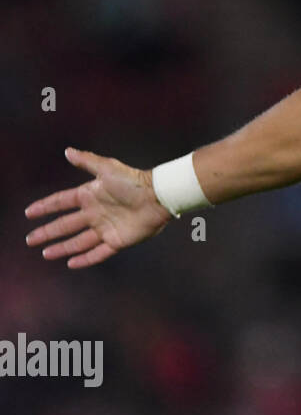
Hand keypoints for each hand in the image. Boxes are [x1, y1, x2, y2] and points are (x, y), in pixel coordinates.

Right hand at [25, 147, 172, 267]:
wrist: (158, 196)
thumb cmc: (134, 181)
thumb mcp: (107, 168)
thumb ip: (87, 161)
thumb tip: (68, 151)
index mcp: (90, 196)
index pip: (61, 202)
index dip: (45, 207)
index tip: (29, 213)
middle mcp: (95, 213)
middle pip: (65, 225)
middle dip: (47, 232)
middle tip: (30, 240)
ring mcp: (106, 228)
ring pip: (78, 241)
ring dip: (62, 247)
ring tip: (45, 254)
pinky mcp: (117, 241)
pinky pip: (98, 253)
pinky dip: (85, 259)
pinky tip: (71, 263)